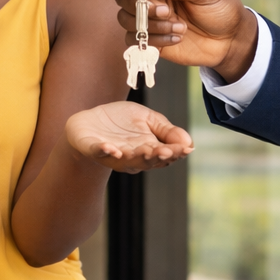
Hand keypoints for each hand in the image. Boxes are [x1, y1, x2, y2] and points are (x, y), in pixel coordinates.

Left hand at [66, 102, 193, 173]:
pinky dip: (105, 152)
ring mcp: (112, 155)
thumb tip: (189, 142)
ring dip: (136, 157)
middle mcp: (132, 157)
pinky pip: (99, 153)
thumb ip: (167, 130)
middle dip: (157, 156)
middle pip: (147, 160)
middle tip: (167, 152)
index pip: (164, 154)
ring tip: (146, 151)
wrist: (89, 120)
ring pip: (127, 160)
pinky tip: (111, 149)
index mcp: (148, 150)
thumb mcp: (148, 119)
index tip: (185, 148)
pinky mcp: (93, 149)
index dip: (174, 152)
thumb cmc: (120, 121)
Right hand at [113, 0, 257, 80]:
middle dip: (137, 4)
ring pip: (125, 17)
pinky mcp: (151, 36)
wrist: (230, 39)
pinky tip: (177, 38)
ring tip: (179, 27)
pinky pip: (134, 39)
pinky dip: (154, 40)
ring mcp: (150, 15)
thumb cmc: (222, 7)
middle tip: (165, 12)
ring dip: (149, 24)